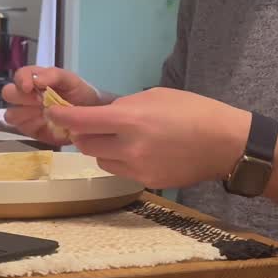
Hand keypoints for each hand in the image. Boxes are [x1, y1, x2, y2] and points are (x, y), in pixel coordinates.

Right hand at [1, 66, 102, 144]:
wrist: (92, 115)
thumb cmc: (80, 93)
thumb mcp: (71, 80)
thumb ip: (54, 76)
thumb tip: (36, 80)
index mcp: (35, 78)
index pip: (19, 75)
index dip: (21, 80)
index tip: (29, 88)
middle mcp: (26, 95)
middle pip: (8, 93)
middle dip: (20, 97)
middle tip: (39, 102)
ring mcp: (26, 113)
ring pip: (10, 114)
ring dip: (24, 114)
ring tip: (44, 115)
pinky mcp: (30, 130)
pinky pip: (21, 129)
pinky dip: (31, 126)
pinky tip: (45, 124)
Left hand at [44, 87, 250, 188]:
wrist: (225, 144)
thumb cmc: (194, 111)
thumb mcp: (156, 95)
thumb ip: (126, 106)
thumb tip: (104, 115)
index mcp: (131, 119)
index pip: (82, 120)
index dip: (63, 116)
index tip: (52, 111)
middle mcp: (129, 146)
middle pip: (85, 144)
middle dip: (82, 133)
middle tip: (90, 124)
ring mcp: (137, 168)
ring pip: (99, 160)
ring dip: (100, 148)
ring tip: (117, 138)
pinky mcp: (146, 182)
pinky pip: (119, 170)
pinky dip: (118, 160)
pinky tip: (137, 151)